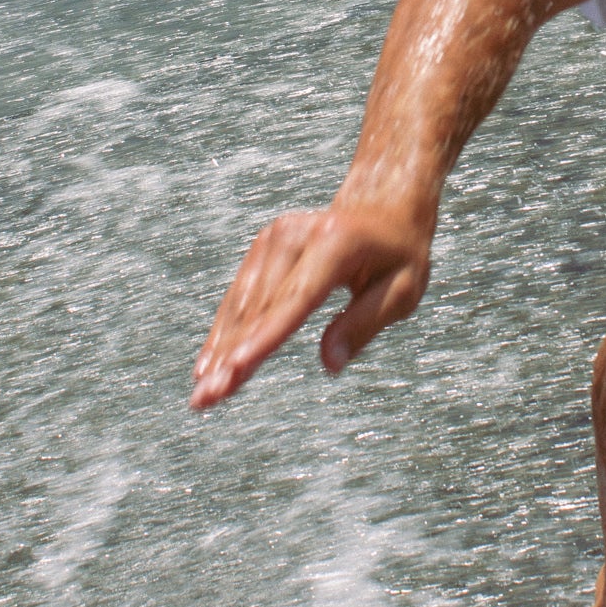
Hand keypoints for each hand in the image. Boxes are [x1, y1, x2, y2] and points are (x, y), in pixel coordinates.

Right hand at [189, 204, 431, 409]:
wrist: (382, 206)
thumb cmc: (398, 255)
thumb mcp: (403, 290)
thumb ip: (364, 324)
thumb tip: (330, 363)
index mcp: (336, 243)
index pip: (296, 299)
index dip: (265, 338)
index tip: (237, 369)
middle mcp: (296, 235)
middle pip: (262, 308)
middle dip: (233, 357)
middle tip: (206, 401)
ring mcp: (274, 237)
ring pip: (243, 306)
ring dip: (221, 351)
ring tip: (202, 396)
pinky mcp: (263, 246)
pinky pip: (240, 296)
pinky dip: (224, 332)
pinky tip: (207, 365)